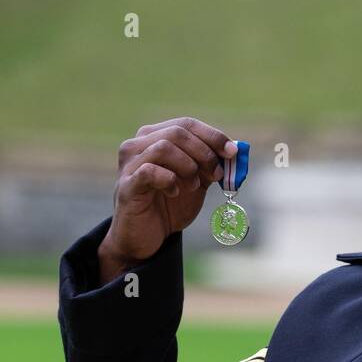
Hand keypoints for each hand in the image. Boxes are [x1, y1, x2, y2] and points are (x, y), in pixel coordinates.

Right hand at [97, 116, 236, 281]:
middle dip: (204, 153)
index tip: (232, 152)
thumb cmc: (170, 206)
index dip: (213, 136)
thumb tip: (233, 152)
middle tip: (217, 175)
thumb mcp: (197, 182)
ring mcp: (130, 164)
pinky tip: (175, 192)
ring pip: (164, 147)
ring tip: (194, 186)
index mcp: (155, 137)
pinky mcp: (127, 185)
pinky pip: (150, 172)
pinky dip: (170, 181)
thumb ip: (211, 166)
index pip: (186, 124)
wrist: (147, 237)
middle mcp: (138, 145)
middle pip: (178, 132)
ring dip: (188, 167)